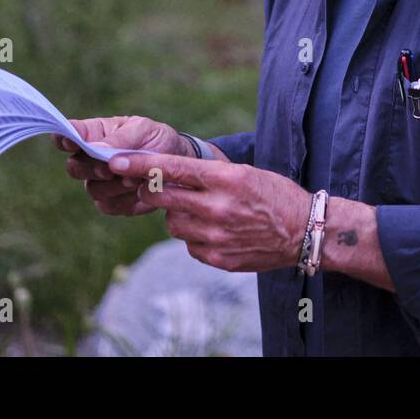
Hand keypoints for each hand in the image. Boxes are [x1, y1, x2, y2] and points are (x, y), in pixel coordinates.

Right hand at [58, 116, 190, 215]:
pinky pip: (109, 205)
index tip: (70, 142)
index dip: (64, 139)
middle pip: (74, 167)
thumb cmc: (157, 139)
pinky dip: (127, 198)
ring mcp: (99, 183)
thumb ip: (120, 138)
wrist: (178, 164)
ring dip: (116, 184)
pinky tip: (141, 189)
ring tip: (136, 177)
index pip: (68, 135)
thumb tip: (95, 148)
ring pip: (92, 189)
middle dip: (93, 168)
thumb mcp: (144, 130)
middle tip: (112, 167)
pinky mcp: (111, 203)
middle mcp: (91, 159)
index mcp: (95, 134)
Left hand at [107, 152, 310, 272]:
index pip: (173, 168)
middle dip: (150, 190)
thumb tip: (167, 177)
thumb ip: (206, 176)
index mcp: (226, 178)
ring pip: (172, 223)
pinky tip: (216, 231)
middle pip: (162, 197)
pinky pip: (188, 244)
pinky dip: (194, 236)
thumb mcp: (244, 173)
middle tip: (148, 187)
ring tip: (202, 211)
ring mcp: (216, 235)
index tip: (115, 161)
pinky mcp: (217, 257)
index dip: (140, 164)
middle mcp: (218, 206)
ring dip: (177, 215)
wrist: (304, 231)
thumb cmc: (274, 195)